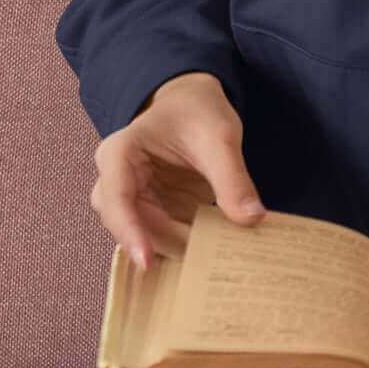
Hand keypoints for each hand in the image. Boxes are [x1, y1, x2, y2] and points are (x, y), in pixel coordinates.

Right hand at [90, 70, 265, 270]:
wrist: (194, 104)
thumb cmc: (197, 112)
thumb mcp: (219, 137)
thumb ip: (233, 179)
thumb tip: (252, 219)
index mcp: (121, 152)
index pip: (117, 198)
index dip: (129, 232)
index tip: (146, 262)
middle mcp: (116, 180)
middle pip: (129, 225)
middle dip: (165, 243)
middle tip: (206, 259)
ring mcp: (132, 200)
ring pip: (145, 238)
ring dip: (178, 247)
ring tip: (214, 257)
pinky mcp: (152, 213)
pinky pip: (163, 239)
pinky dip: (187, 246)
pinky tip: (212, 252)